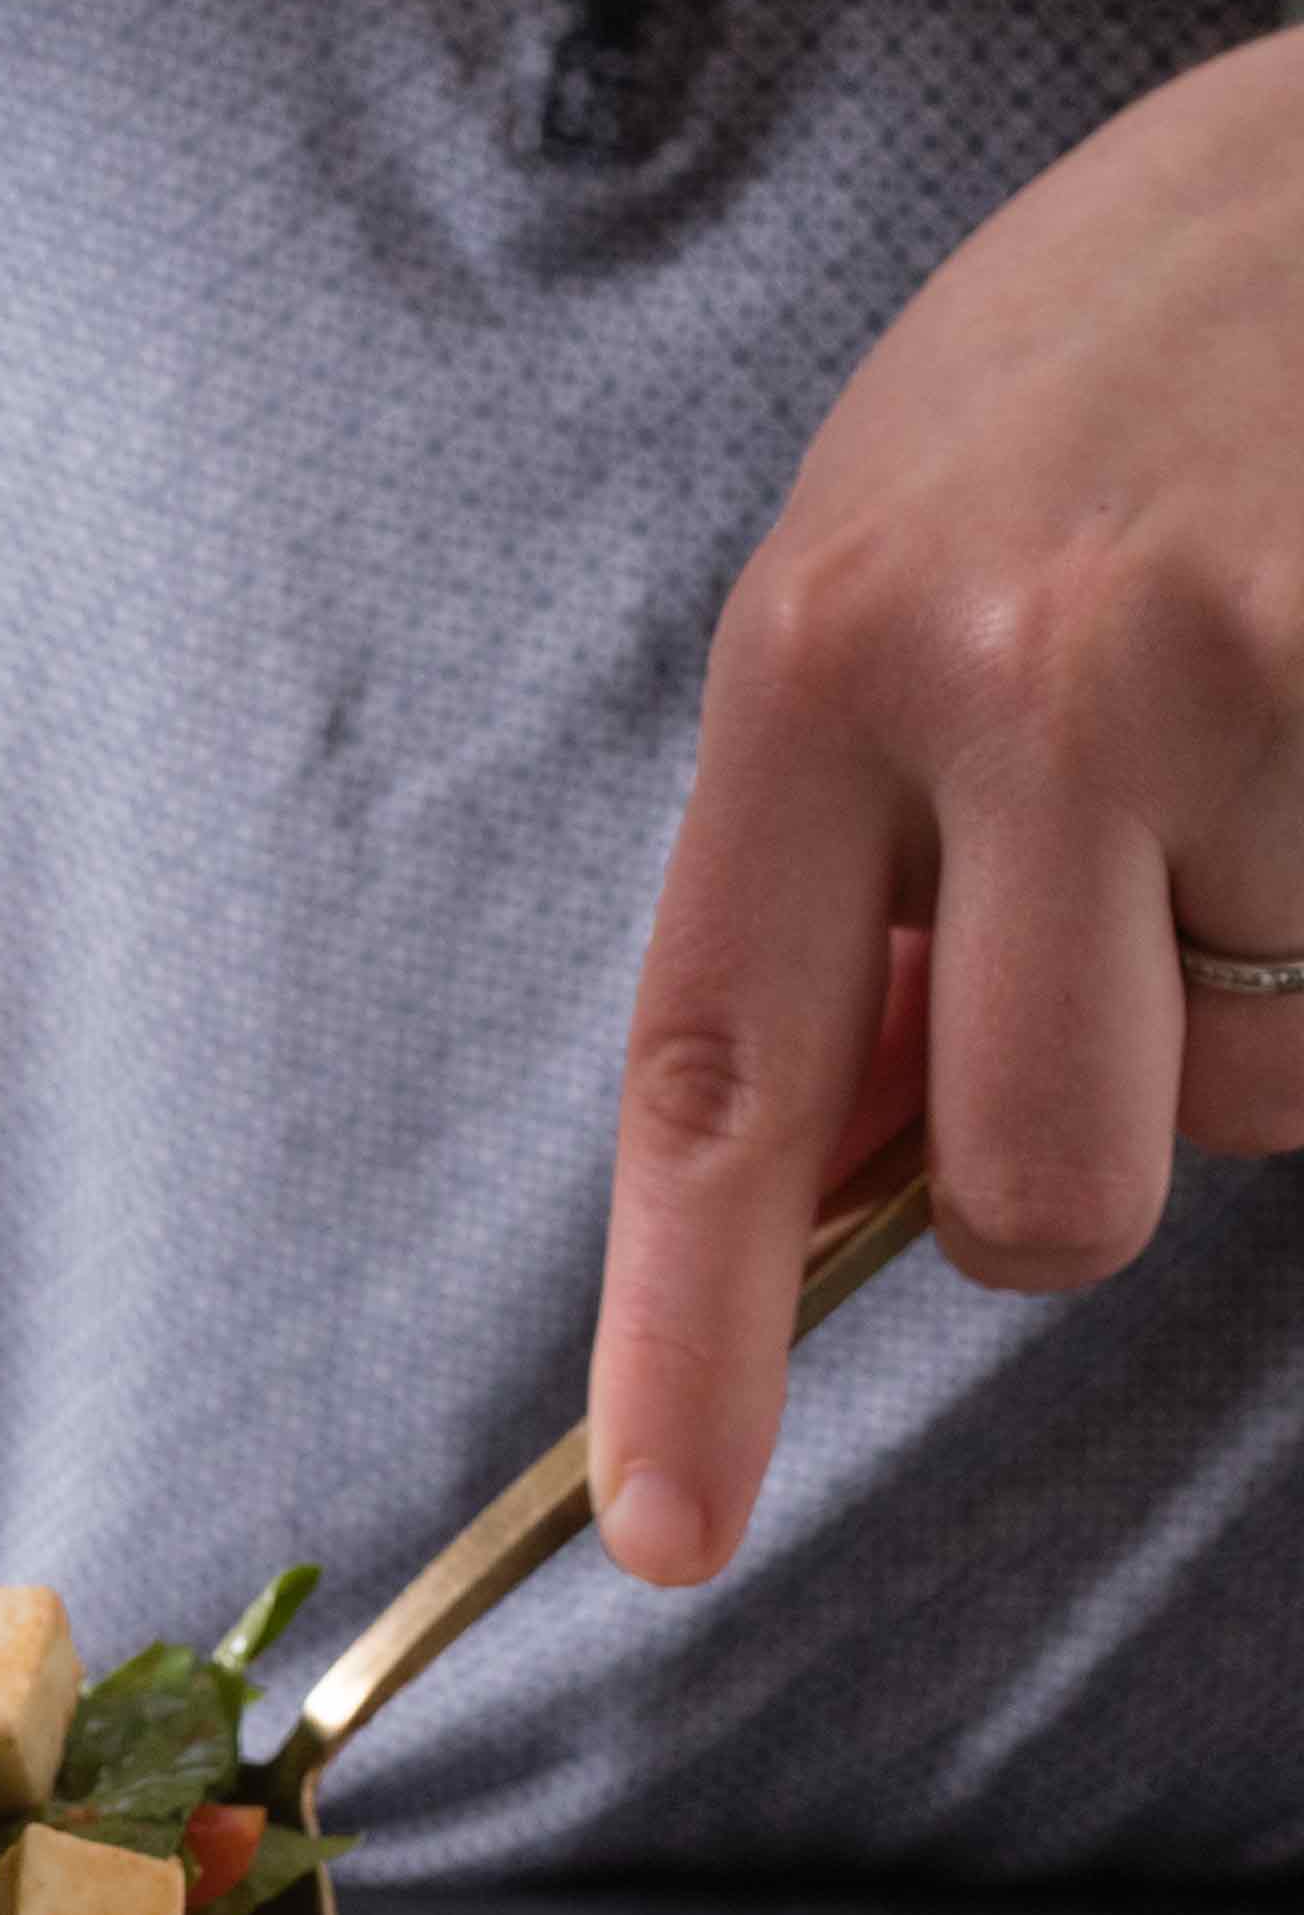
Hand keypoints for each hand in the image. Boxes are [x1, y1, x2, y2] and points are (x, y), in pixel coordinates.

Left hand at [589, 28, 1303, 1582]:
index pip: (716, 1077)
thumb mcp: (888, 576)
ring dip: (1270, 987)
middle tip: (1125, 958)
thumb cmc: (1107, 383)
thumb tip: (822, 1173)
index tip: (672, 1531)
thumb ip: (848, 875)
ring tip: (1273, 735)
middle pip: (1033, 1182)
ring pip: (1262, 1083)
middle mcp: (1021, 679)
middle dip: (1076, 1158)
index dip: (686, 1336)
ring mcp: (1255, 680)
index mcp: (815, 660)